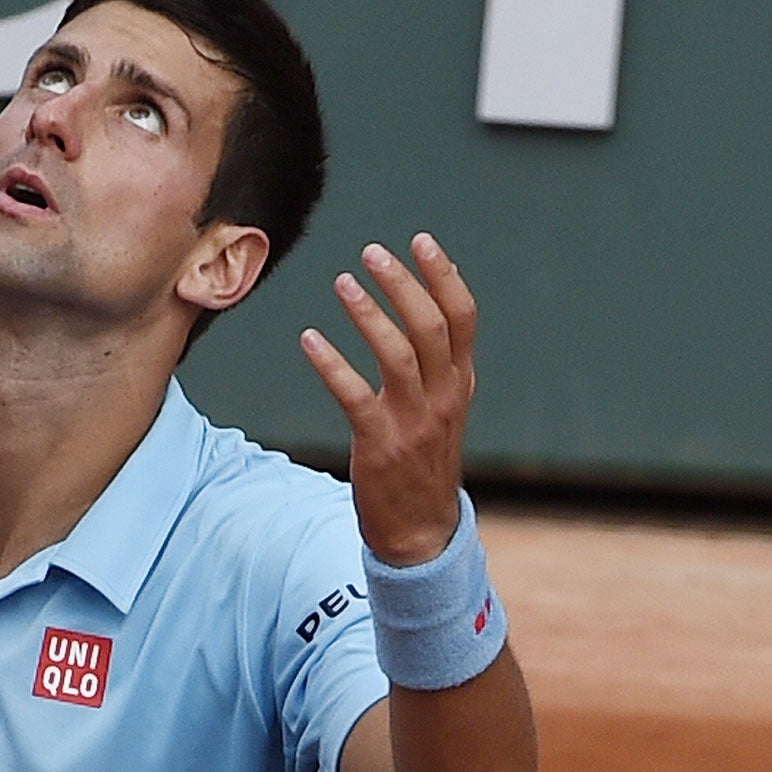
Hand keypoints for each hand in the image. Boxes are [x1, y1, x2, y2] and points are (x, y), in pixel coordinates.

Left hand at [299, 233, 476, 566]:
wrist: (420, 531)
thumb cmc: (424, 458)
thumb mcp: (443, 407)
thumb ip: (438, 362)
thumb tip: (426, 302)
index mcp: (460, 383)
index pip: (463, 319)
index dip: (444, 277)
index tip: (421, 241)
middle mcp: (444, 398)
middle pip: (431, 328)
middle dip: (403, 285)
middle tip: (372, 253)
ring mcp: (414, 422)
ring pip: (398, 356)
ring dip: (369, 315)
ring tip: (342, 283)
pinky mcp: (380, 444)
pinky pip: (355, 396)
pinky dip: (331, 364)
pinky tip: (309, 339)